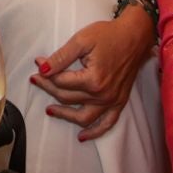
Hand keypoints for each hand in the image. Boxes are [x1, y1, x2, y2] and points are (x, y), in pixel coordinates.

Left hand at [31, 7, 153, 139]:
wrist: (135, 36)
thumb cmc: (109, 35)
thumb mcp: (81, 40)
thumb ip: (61, 57)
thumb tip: (42, 68)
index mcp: (92, 79)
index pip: (61, 82)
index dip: (46, 72)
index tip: (38, 63)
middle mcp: (102, 95)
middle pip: (67, 98)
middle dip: (49, 88)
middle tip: (37, 79)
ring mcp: (112, 101)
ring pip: (82, 117)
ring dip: (65, 116)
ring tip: (50, 110)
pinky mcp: (120, 102)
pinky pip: (107, 124)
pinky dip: (94, 132)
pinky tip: (82, 136)